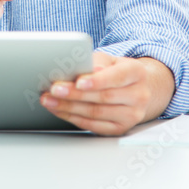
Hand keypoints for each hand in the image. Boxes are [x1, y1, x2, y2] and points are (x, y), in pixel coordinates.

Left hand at [39, 52, 173, 135]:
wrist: (137, 89)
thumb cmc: (117, 71)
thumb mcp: (110, 60)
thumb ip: (97, 62)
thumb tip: (82, 69)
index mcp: (137, 73)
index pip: (117, 77)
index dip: (97, 80)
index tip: (79, 81)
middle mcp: (139, 96)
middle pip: (103, 97)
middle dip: (75, 94)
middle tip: (54, 90)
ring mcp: (132, 115)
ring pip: (96, 113)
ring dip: (69, 108)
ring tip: (50, 100)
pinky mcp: (120, 129)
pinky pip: (94, 126)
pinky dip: (74, 118)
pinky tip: (60, 111)